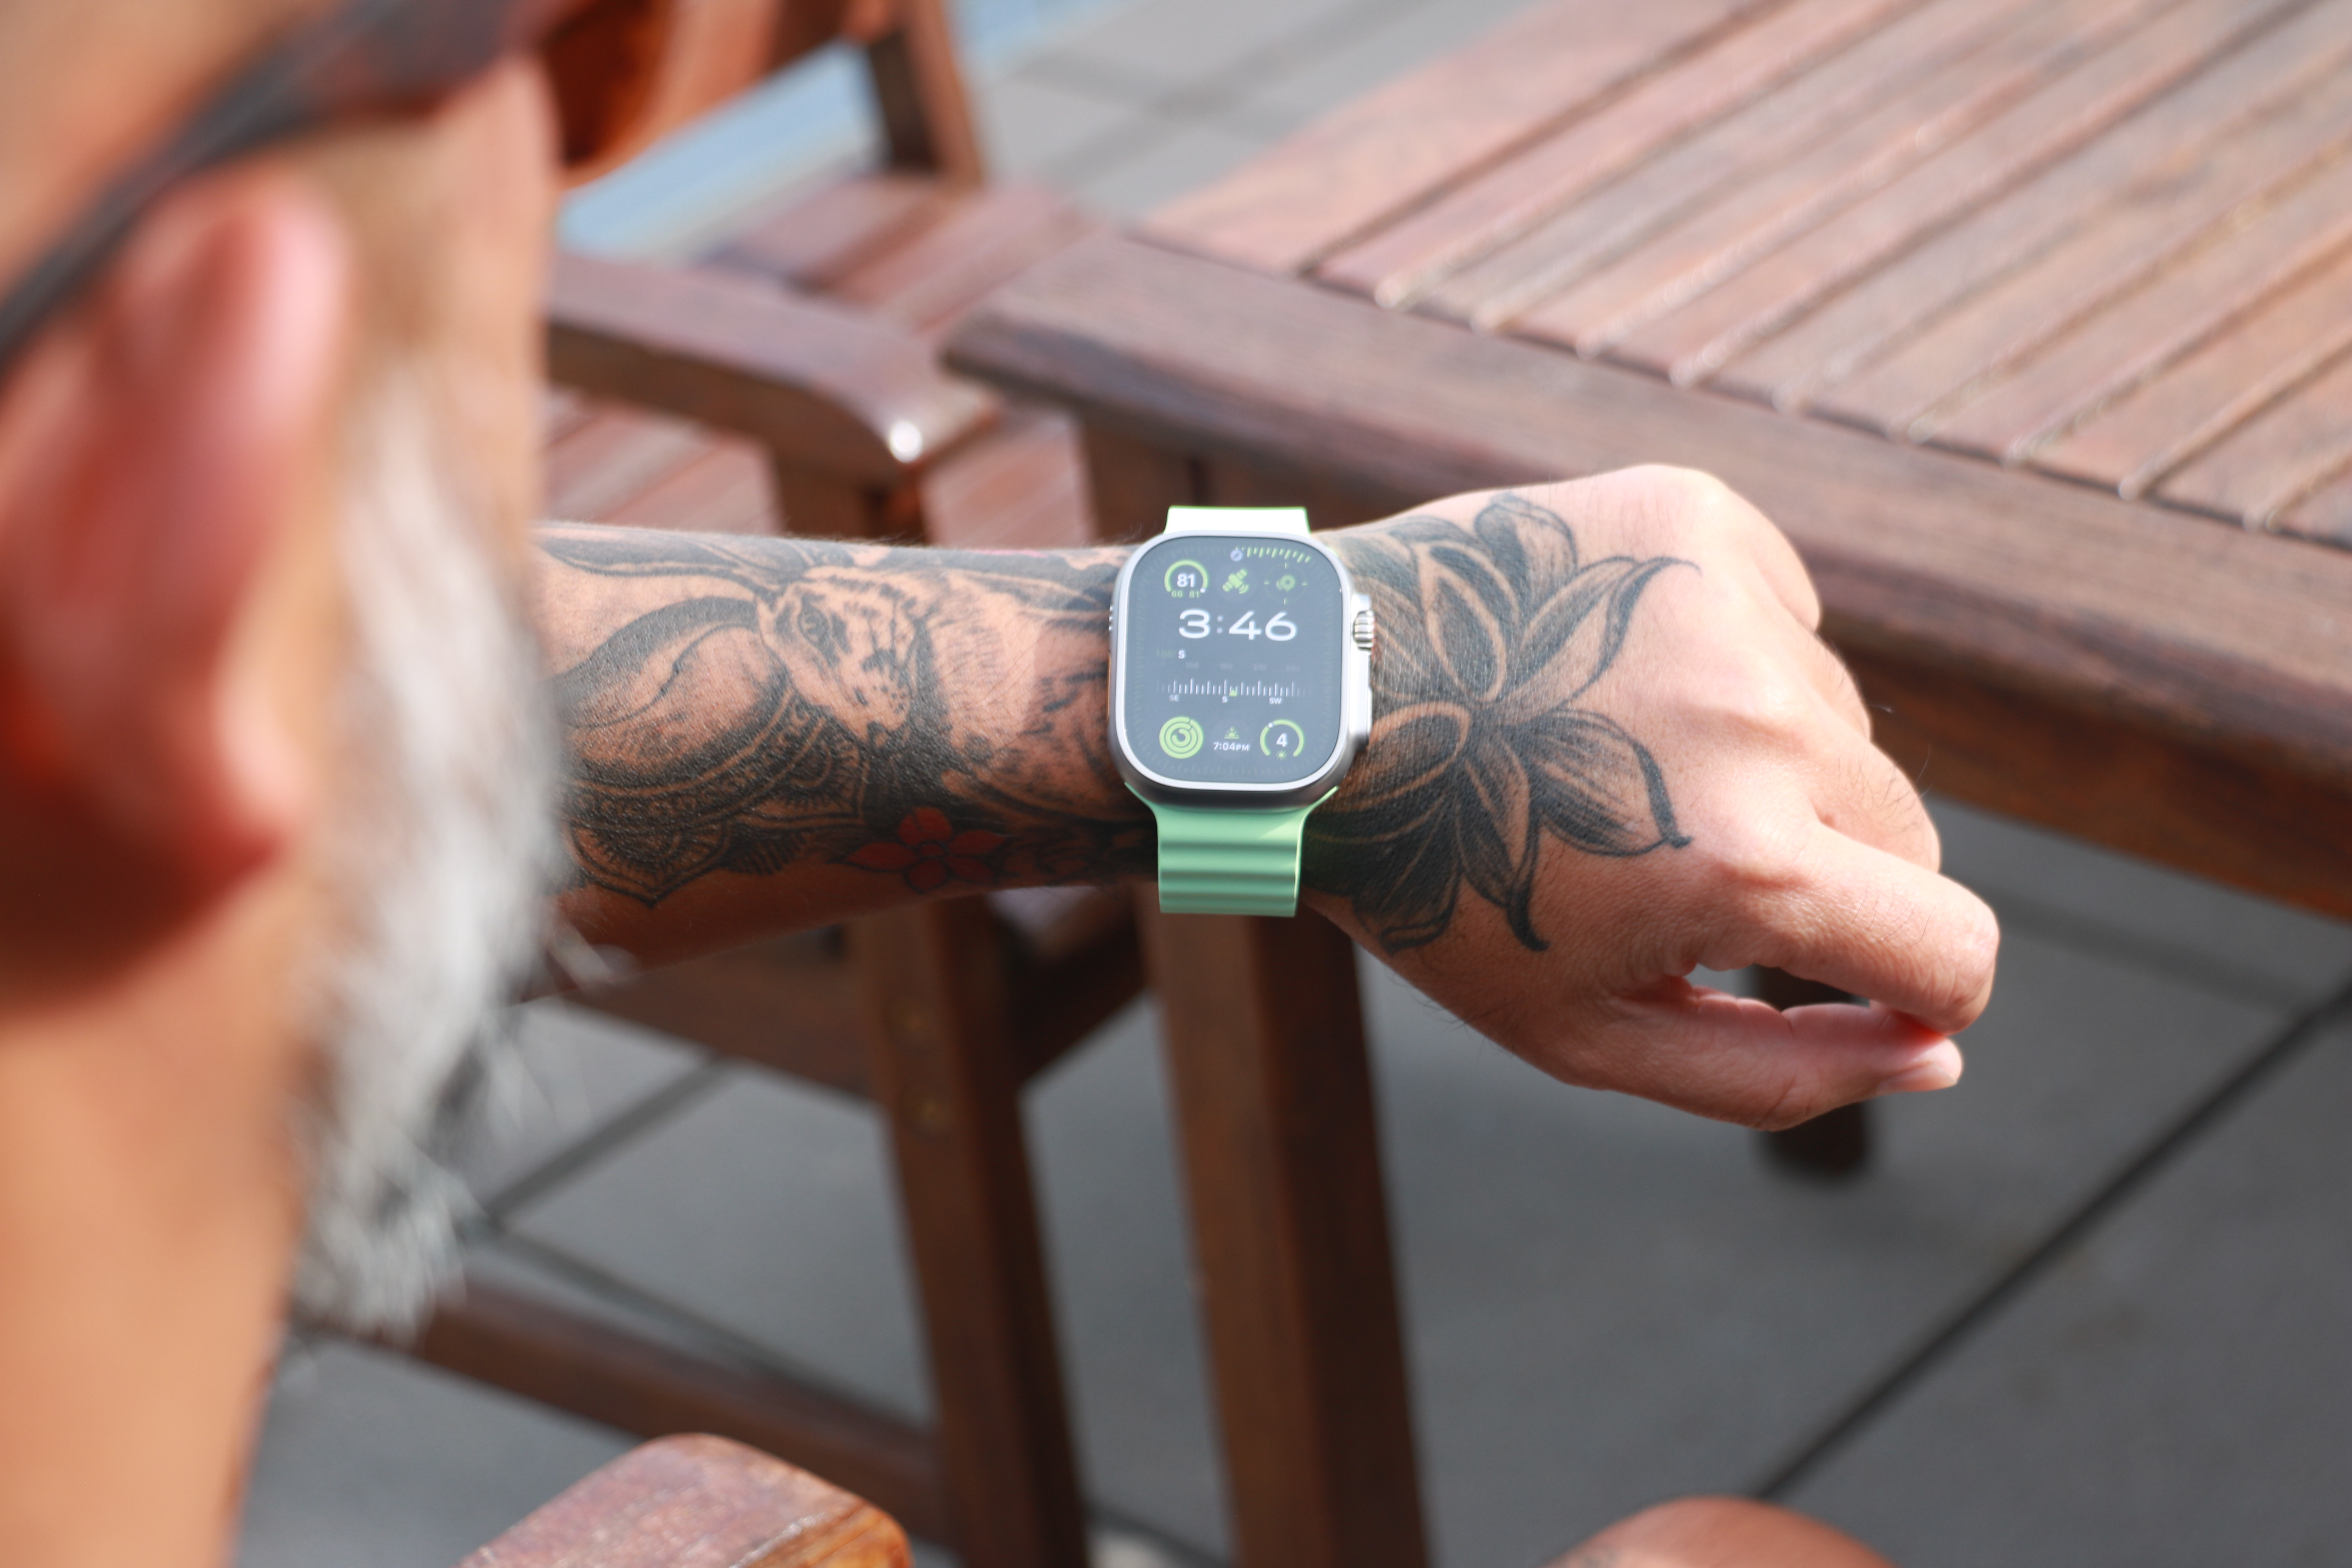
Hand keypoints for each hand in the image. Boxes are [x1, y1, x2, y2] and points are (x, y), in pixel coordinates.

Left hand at [1307, 470, 1997, 1128]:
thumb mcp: (1587, 1034)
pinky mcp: (1695, 515)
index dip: (1923, 988)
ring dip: (1763, 759)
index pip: (1956, 951)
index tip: (1862, 983)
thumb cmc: (1436, 890)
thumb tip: (1936, 1056)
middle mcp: (1761, 723)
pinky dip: (1727, 653)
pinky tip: (1614, 674)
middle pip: (1907, 835)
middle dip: (1825, 875)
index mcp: (1744, 867)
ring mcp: (1730, 604)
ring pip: (1838, 723)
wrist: (1306, 714)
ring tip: (1613, 760)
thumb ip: (1778, 1072)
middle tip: (1679, 868)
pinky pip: (1784, 611)